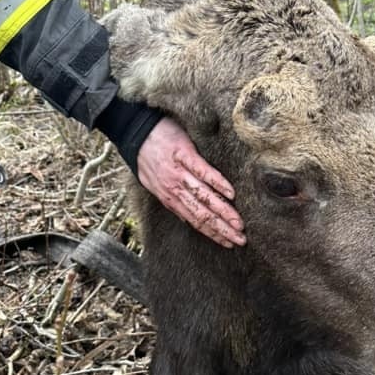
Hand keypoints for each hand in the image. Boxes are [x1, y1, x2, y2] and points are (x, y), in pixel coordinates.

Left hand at [136, 117, 245, 247]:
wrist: (134, 130)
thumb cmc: (145, 155)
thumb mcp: (153, 183)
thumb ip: (171, 199)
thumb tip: (186, 216)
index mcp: (168, 197)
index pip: (194, 221)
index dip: (212, 234)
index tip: (228, 244)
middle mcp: (174, 189)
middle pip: (202, 214)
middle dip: (222, 229)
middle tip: (240, 239)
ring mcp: (179, 172)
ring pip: (204, 197)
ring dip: (223, 212)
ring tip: (239, 223)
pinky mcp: (184, 154)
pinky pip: (202, 171)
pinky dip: (217, 183)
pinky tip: (231, 193)